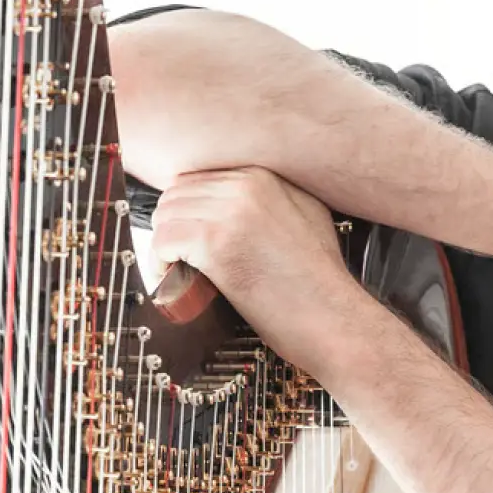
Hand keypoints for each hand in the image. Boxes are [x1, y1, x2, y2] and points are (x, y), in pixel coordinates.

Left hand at [143, 166, 359, 369]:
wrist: (333, 318)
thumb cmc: (320, 279)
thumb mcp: (306, 215)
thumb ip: (271, 196)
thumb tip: (227, 196)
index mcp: (264, 175)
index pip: (199, 176)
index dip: (188, 209)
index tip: (189, 233)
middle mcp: (246, 185)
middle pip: (177, 193)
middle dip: (173, 226)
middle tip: (179, 257)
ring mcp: (230, 212)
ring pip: (165, 215)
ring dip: (165, 245)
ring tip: (176, 270)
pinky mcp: (216, 243)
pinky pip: (162, 241)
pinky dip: (160, 263)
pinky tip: (174, 280)